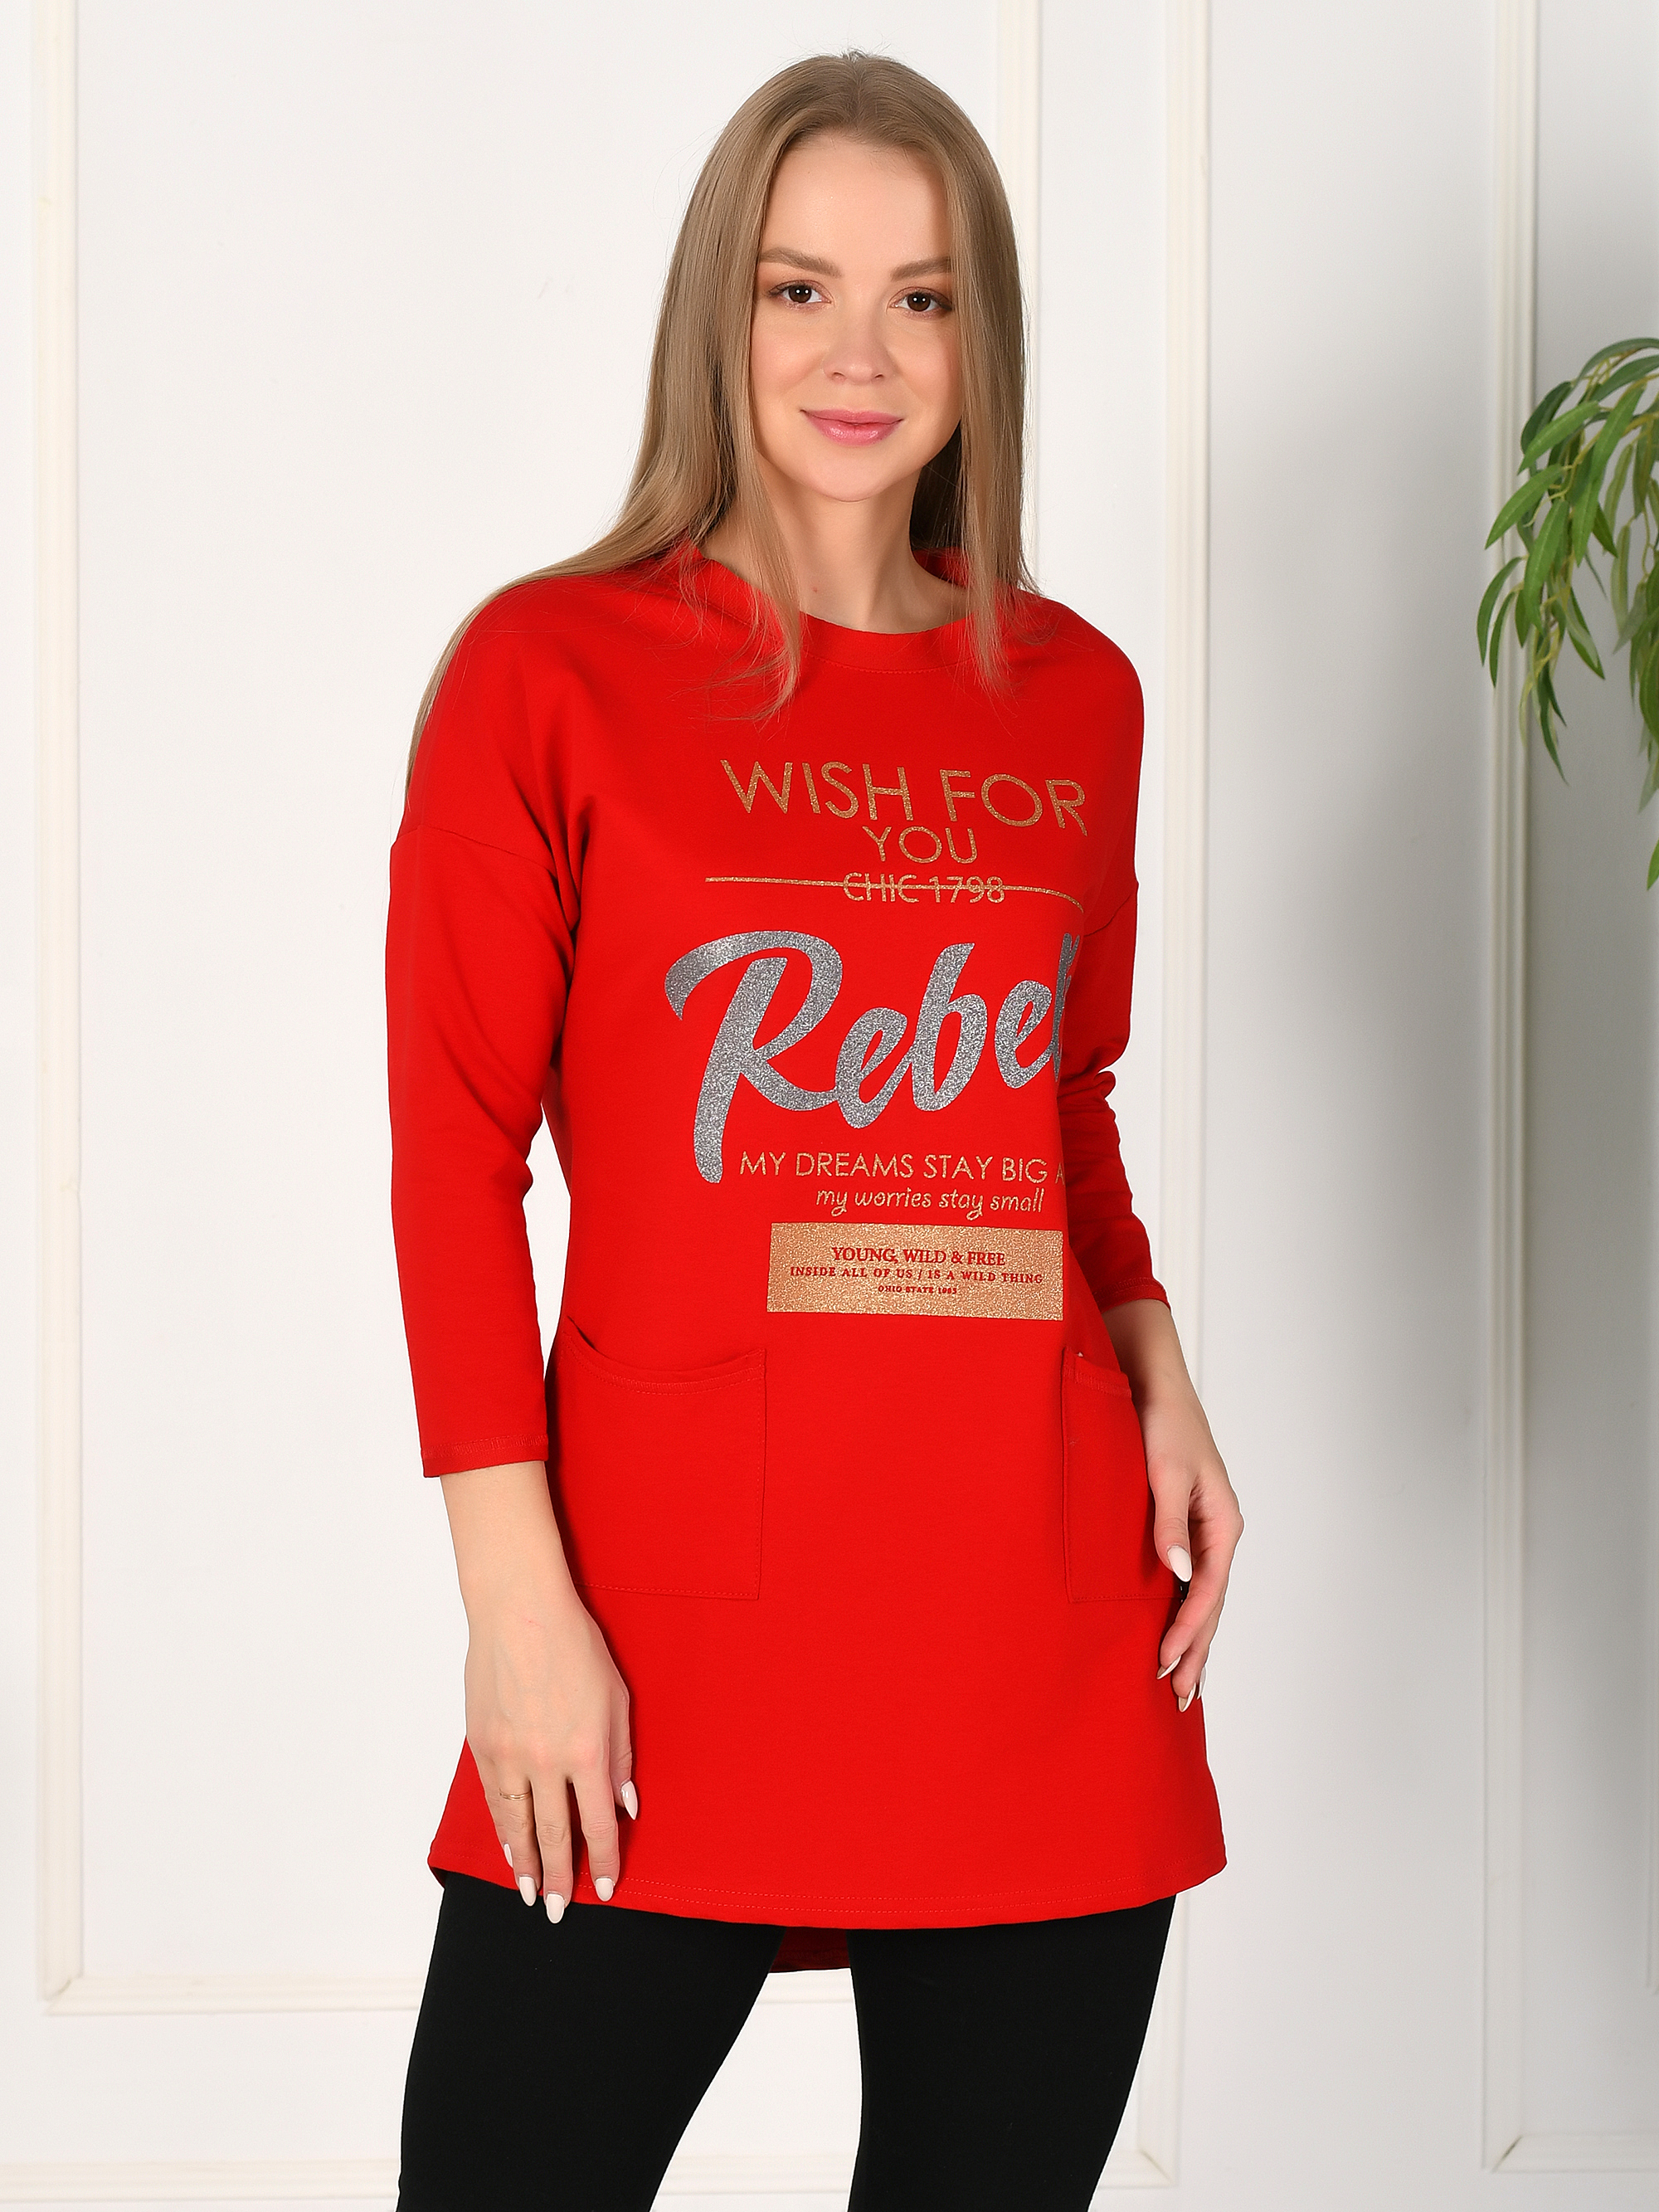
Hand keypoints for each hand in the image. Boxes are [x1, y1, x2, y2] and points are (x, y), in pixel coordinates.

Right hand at [440, 1461, 635, 1919]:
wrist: (519, 1610)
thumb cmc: (574, 1644)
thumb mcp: (617, 1698)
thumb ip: (622, 1756)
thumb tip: (625, 1804)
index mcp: (588, 1751)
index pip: (598, 1824)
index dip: (603, 1861)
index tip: (606, 1888)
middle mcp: (547, 1762)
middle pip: (555, 1835)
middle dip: (561, 1878)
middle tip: (562, 1910)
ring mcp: (510, 1756)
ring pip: (518, 1826)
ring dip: (527, 1865)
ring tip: (532, 1894)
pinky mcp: (482, 1745)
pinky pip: (494, 1801)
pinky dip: (502, 1830)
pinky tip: (509, 1849)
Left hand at [1101, 1300, 1242, 1711]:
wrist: (1154, 1384)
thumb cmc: (1163, 1422)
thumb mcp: (1165, 1471)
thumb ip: (1170, 1524)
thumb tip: (1178, 1574)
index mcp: (1224, 1523)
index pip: (1208, 1592)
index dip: (1188, 1632)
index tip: (1166, 1665)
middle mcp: (1218, 1532)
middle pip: (1211, 1604)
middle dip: (1196, 1651)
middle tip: (1180, 1699)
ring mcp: (1203, 1530)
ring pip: (1201, 1597)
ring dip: (1191, 1639)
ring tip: (1181, 1683)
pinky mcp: (1183, 1524)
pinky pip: (1187, 1579)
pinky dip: (1181, 1611)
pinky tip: (1171, 1631)